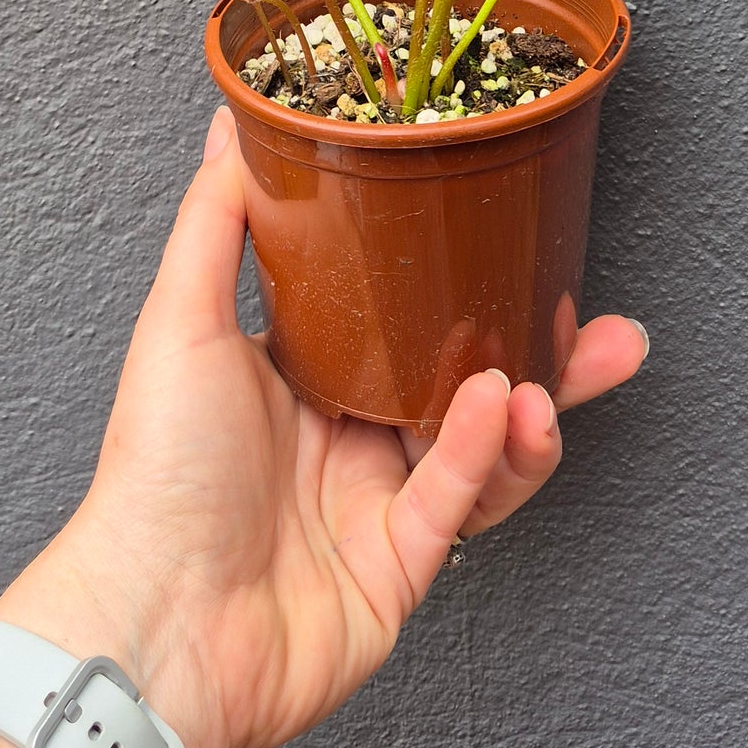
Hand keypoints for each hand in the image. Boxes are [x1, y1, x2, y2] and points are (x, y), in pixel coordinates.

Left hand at [0, 107, 646, 747]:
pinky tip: (502, 411)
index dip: (456, 285)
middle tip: (595, 322)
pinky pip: (460, 503)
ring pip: (479, 446)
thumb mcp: (182, 321)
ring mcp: (372, 507)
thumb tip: (231, 125)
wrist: (157, 622)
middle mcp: (339, 439)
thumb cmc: (153, 474)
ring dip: (527, 407)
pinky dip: (485, 454)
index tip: (508, 244)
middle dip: (536, 355)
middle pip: (457, 381)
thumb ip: (218, 220)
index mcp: (294, 376)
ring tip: (550, 374)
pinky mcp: (399, 570)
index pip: (394, 317)